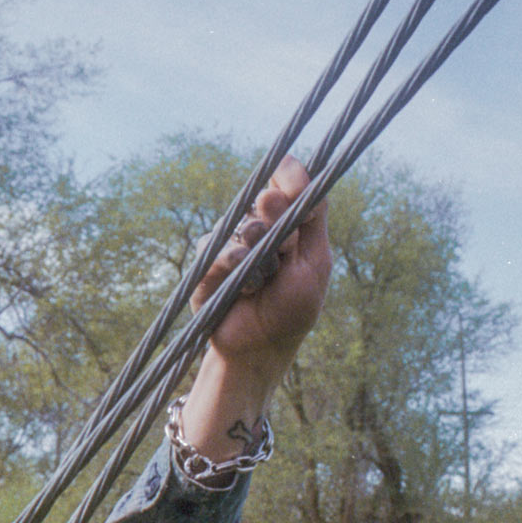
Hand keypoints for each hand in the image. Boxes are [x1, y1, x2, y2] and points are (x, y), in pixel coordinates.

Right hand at [189, 155, 329, 380]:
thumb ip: (313, 218)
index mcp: (287, 222)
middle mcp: (257, 226)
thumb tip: (304, 173)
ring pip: (241, 224)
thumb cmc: (293, 309)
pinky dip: (233, 264)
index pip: (286, 180)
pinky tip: (246, 287)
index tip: (296, 190)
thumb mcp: (315, 262)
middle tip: (284, 249)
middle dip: (278, 223)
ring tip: (266, 281)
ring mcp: (230, 242)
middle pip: (265, 199)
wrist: (261, 349)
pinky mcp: (206, 262)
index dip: (290, 178)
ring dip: (259, 252)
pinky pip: (215, 247)